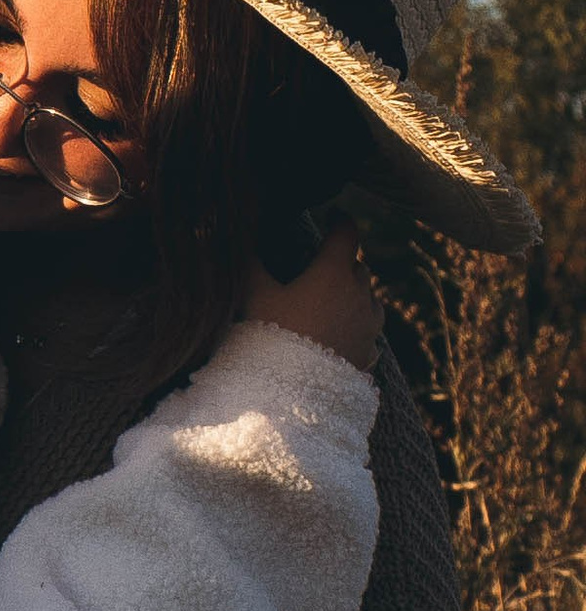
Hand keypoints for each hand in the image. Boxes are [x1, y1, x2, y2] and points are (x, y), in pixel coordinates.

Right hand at [241, 218, 381, 371]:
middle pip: (359, 267)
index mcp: (334, 273)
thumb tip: (239, 243)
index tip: (334, 215)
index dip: (340, 220)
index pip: (346, 234)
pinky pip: (369, 333)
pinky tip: (346, 335)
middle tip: (326, 263)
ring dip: (357, 294)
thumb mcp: (255, 298)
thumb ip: (251, 267)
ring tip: (339, 300)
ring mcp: (367, 326)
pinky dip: (359, 327)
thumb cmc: (275, 339)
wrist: (295, 394)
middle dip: (345, 261)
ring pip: (370, 299)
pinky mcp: (368, 353)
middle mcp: (358, 295)